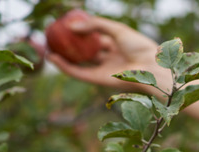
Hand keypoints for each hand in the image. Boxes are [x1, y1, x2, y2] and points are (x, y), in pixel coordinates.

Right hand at [47, 15, 169, 93]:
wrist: (150, 69)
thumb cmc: (139, 47)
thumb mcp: (117, 29)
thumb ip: (95, 25)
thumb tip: (72, 25)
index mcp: (119, 45)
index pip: (98, 36)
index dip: (84, 30)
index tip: (70, 23)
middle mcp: (111, 58)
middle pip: (88, 50)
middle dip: (73, 44)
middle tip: (56, 34)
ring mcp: (105, 69)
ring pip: (81, 62)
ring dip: (64, 55)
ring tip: (47, 45)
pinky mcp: (100, 80)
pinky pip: (79, 72)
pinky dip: (65, 66)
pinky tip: (52, 57)